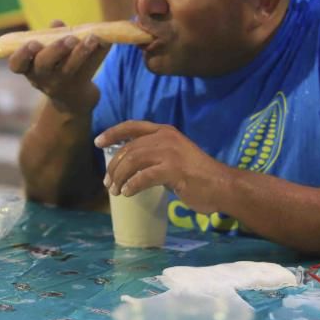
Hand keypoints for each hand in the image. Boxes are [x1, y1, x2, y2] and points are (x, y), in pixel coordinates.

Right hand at [7, 21, 109, 113]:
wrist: (73, 98)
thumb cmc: (56, 65)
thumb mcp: (48, 52)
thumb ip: (51, 36)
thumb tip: (57, 23)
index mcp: (29, 67)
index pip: (17, 64)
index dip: (21, 55)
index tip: (31, 44)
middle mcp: (42, 78)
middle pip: (44, 65)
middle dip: (55, 50)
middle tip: (68, 39)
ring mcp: (62, 83)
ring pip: (69, 68)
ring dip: (81, 51)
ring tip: (91, 38)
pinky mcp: (81, 84)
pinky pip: (89, 68)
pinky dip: (97, 53)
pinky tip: (103, 41)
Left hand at [95, 121, 226, 213]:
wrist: (223, 185)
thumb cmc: (197, 176)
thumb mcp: (174, 158)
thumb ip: (155, 157)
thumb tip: (130, 168)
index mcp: (165, 131)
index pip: (132, 126)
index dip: (112, 133)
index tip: (97, 142)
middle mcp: (166, 137)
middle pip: (128, 148)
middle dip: (113, 166)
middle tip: (108, 182)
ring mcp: (170, 152)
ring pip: (133, 161)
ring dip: (120, 177)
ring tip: (115, 191)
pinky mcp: (174, 169)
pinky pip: (144, 177)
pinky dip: (132, 185)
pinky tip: (128, 193)